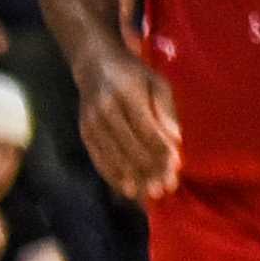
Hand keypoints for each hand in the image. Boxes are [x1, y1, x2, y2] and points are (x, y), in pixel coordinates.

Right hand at [76, 48, 182, 202]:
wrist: (95, 66)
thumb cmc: (134, 74)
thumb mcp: (156, 81)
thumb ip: (166, 109)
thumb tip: (175, 139)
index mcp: (127, 94)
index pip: (146, 129)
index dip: (160, 151)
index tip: (175, 168)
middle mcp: (106, 111)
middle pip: (130, 147)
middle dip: (148, 170)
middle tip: (164, 188)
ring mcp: (92, 124)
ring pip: (114, 157)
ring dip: (132, 178)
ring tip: (148, 194)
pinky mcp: (84, 134)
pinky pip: (99, 159)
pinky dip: (113, 176)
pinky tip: (126, 188)